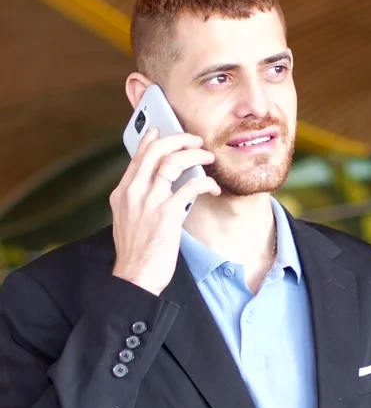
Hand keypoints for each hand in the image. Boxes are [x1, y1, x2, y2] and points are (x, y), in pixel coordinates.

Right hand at [111, 127, 219, 294]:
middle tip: (194, 140)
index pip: (137, 156)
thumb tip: (157, 186)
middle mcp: (133, 192)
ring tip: (208, 157)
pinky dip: (205, 182)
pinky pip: (191, 186)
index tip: (162, 130)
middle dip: (178, 138)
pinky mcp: (167, 214)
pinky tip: (213, 187)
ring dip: (194, 154)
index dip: (152, 139)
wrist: (135, 277)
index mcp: (122, 193)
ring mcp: (149, 201)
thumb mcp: (128, 221)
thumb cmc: (136, 254)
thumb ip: (138, 201)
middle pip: (156, 150)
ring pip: (173, 161)